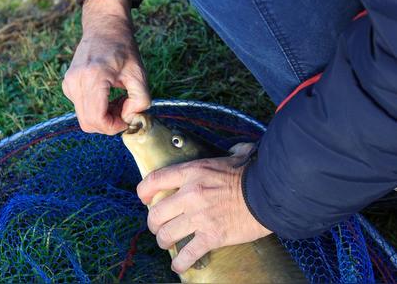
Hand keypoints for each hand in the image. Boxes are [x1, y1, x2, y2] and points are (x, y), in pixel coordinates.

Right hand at [62, 0, 149, 134]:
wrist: (104, 29)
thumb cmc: (123, 49)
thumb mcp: (139, 74)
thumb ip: (140, 100)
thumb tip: (129, 118)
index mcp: (94, 78)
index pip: (97, 119)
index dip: (114, 127)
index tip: (127, 120)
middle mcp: (76, 82)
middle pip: (88, 123)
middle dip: (109, 124)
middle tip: (124, 111)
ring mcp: (69, 84)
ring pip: (84, 118)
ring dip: (103, 118)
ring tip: (118, 102)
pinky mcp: (68, 86)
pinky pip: (81, 109)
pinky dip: (96, 110)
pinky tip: (108, 97)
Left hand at [136, 144, 271, 272]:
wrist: (270, 194)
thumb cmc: (253, 175)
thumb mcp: (234, 156)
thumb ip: (228, 152)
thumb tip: (236, 149)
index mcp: (193, 172)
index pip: (155, 180)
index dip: (143, 191)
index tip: (143, 198)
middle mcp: (190, 194)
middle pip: (156, 213)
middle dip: (153, 223)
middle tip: (158, 226)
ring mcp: (199, 217)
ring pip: (166, 234)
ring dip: (164, 241)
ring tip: (168, 243)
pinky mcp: (212, 236)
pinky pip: (188, 254)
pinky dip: (180, 263)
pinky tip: (179, 265)